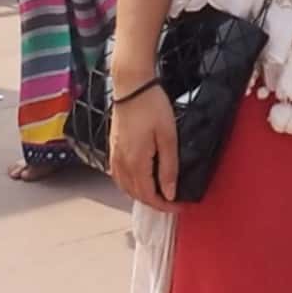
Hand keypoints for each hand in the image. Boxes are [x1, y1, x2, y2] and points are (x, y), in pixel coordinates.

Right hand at [109, 79, 178, 205]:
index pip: (149, 196)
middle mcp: (121, 163)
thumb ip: (169, 168)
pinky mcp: (112, 147)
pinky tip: (138, 180)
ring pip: (125, 187)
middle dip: (154, 203)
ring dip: (140, 195)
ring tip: (158, 194)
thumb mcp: (168, 137)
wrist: (131, 86)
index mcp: (136, 163)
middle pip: (136, 195)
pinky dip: (129, 185)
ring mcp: (114, 155)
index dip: (164, 206)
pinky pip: (118, 175)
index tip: (179, 206)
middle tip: (171, 202)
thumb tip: (169, 194)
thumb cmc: (152, 107)